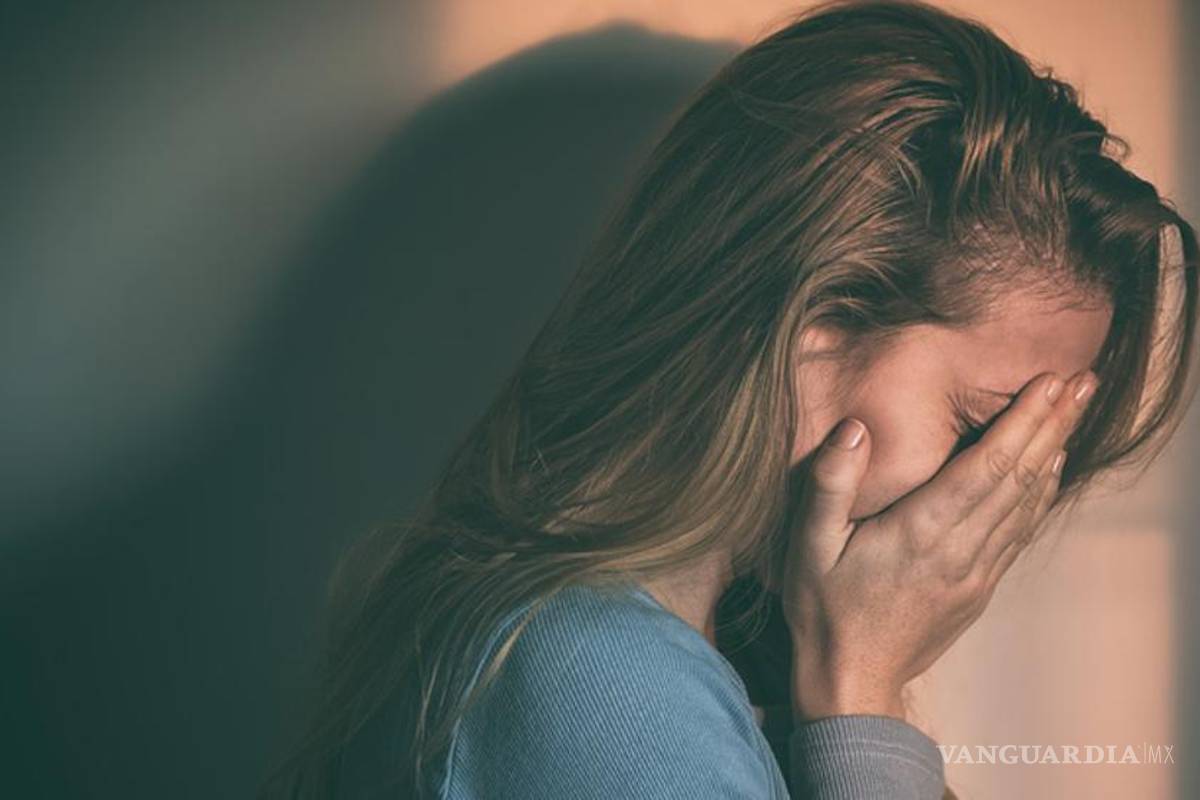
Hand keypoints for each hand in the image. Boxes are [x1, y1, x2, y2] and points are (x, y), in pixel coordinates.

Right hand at [781, 369, 1096, 722]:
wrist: (852, 679)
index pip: (987, 466)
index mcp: (921, 531)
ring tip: (1077, 412)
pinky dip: (1041, 493)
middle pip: (1020, 477)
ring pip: (1028, 502)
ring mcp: (976, 571)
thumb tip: (854, 428)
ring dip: (1056, 452)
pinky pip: (1021, 531)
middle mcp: (960, 549)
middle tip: (1082, 381)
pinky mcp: (980, 587)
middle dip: (1054, 424)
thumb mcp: (808, 544)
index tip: (1050, 382)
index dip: (1023, 422)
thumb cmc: (824, 607)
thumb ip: (830, 483)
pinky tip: (1051, 469)